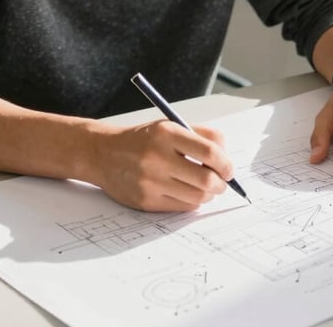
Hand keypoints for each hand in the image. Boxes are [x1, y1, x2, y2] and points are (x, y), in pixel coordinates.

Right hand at [88, 120, 233, 211]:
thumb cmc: (143, 139)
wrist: (103, 154)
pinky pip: (181, 207)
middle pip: (206, 179)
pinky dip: (191, 202)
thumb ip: (200, 136)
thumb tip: (227, 156)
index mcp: (166, 133)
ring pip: (197, 197)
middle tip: (222, 182)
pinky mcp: (146, 201)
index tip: (229, 168)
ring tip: (204, 187)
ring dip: (208, 194)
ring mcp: (151, 181)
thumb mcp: (169, 125)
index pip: (209, 151)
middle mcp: (157, 157)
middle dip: (221, 184)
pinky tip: (187, 192)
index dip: (226, 163)